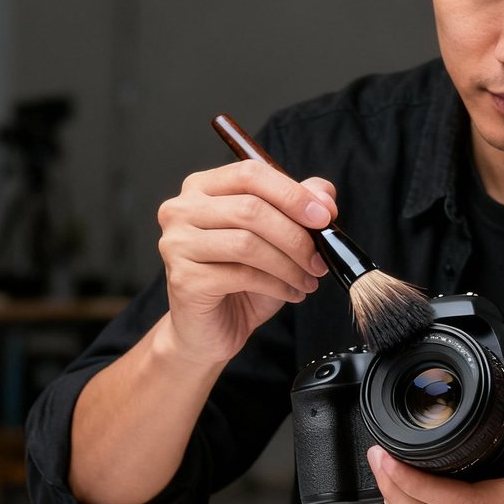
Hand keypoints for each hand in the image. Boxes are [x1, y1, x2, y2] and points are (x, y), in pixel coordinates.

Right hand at [156, 160, 337, 365]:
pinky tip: (292, 293)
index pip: (250, 174)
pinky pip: (242, 275)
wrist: (210, 329)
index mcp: (202, 187)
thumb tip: (324, 195)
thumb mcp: (275, 238)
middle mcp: (182, 209)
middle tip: (320, 258)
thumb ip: (296, 208)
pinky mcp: (184, 278)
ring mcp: (177, 244)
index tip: (325, 216)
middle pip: (251, 208)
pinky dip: (278, 285)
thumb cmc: (241, 281)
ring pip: (247, 243)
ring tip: (308, 279)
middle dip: (296, 235)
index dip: (293, 194)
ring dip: (289, 264)